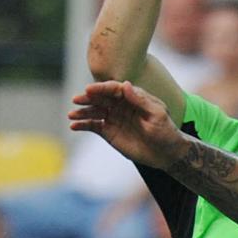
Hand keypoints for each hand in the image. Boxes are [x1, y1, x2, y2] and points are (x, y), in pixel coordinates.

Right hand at [69, 81, 186, 170]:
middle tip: (76, 100)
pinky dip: (82, 125)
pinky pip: (92, 125)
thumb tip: (125, 84)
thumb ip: (140, 100)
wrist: (165, 152)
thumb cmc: (165, 130)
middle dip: (88, 98)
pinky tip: (74, 126)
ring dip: (82, 112)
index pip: (114, 88)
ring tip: (72, 115)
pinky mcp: (108, 131)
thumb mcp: (156, 114)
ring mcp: (113, 117)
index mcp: (133, 96)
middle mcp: (120, 105)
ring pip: (94, 111)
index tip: (89, 90)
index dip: (101, 88)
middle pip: (101, 98)